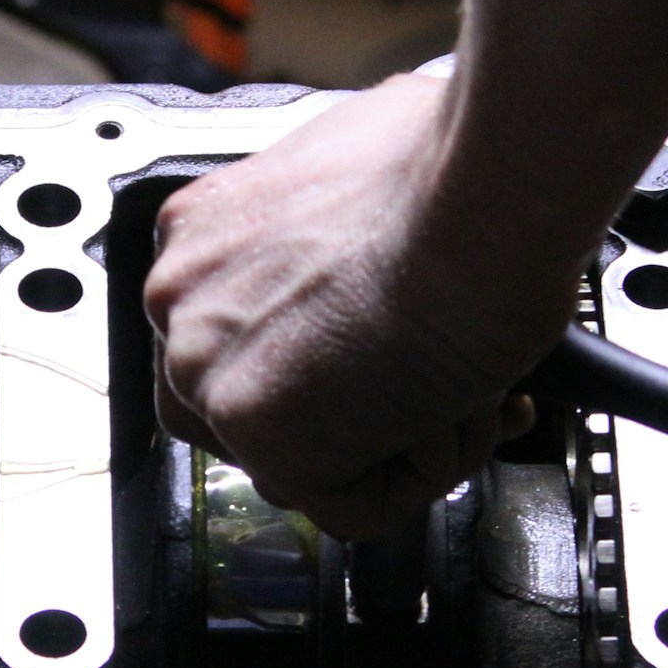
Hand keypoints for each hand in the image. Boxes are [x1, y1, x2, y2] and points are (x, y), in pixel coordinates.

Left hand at [143, 71, 579, 535]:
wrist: (483, 200)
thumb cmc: (449, 169)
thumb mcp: (363, 159)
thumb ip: (334, 221)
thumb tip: (374, 240)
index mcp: (202, 233)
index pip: (242, 342)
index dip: (334, 362)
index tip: (391, 351)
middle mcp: (184, 302)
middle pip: (262, 412)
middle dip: (360, 412)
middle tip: (437, 382)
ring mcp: (210, 372)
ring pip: (307, 465)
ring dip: (400, 441)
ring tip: (460, 384)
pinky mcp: (259, 435)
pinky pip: (352, 508)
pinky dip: (424, 476)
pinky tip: (455, 408)